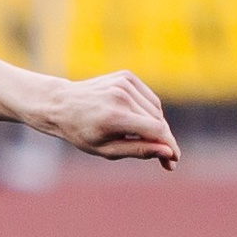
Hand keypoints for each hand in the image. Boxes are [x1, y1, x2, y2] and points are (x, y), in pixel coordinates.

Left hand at [36, 71, 179, 168]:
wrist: (61, 104)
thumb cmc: (82, 132)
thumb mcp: (106, 150)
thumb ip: (138, 151)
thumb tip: (167, 152)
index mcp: (114, 117)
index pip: (155, 131)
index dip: (169, 146)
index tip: (174, 160)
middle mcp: (121, 96)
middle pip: (158, 121)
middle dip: (163, 140)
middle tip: (164, 159)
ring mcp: (124, 83)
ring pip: (155, 110)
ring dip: (155, 125)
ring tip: (139, 137)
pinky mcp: (126, 76)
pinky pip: (148, 98)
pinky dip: (148, 111)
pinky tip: (135, 120)